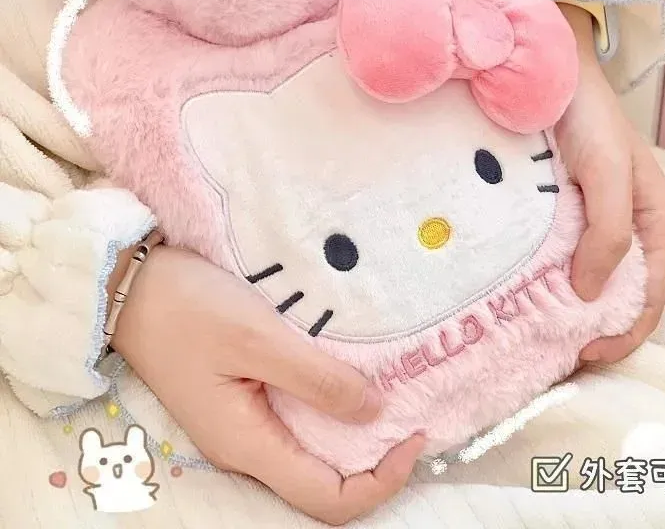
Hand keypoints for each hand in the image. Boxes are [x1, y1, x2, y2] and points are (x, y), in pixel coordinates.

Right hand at [109, 245, 424, 524]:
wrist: (130, 285)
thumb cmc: (189, 308)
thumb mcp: (259, 338)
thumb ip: (317, 379)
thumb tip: (374, 412)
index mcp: (248, 443)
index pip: (328, 499)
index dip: (380, 480)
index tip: (415, 434)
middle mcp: (246, 446)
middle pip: (322, 482)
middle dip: (373, 460)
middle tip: (411, 412)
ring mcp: (240, 424)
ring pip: (310, 451)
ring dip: (352, 433)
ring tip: (389, 393)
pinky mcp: (240, 398)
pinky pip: (295, 420)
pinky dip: (328, 408)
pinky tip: (346, 377)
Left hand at [554, 4, 664, 363]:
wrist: (551, 76)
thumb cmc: (590, 120)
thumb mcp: (609, 175)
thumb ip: (608, 234)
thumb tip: (589, 295)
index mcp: (654, 225)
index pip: (649, 297)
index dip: (624, 333)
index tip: (585, 353)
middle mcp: (626, 229)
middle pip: (618, 295)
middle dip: (593, 328)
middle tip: (554, 352)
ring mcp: (591, 222)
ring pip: (586, 280)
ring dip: (567, 310)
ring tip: (535, 333)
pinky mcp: (561, 213)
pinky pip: (558, 257)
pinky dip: (546, 281)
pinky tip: (523, 295)